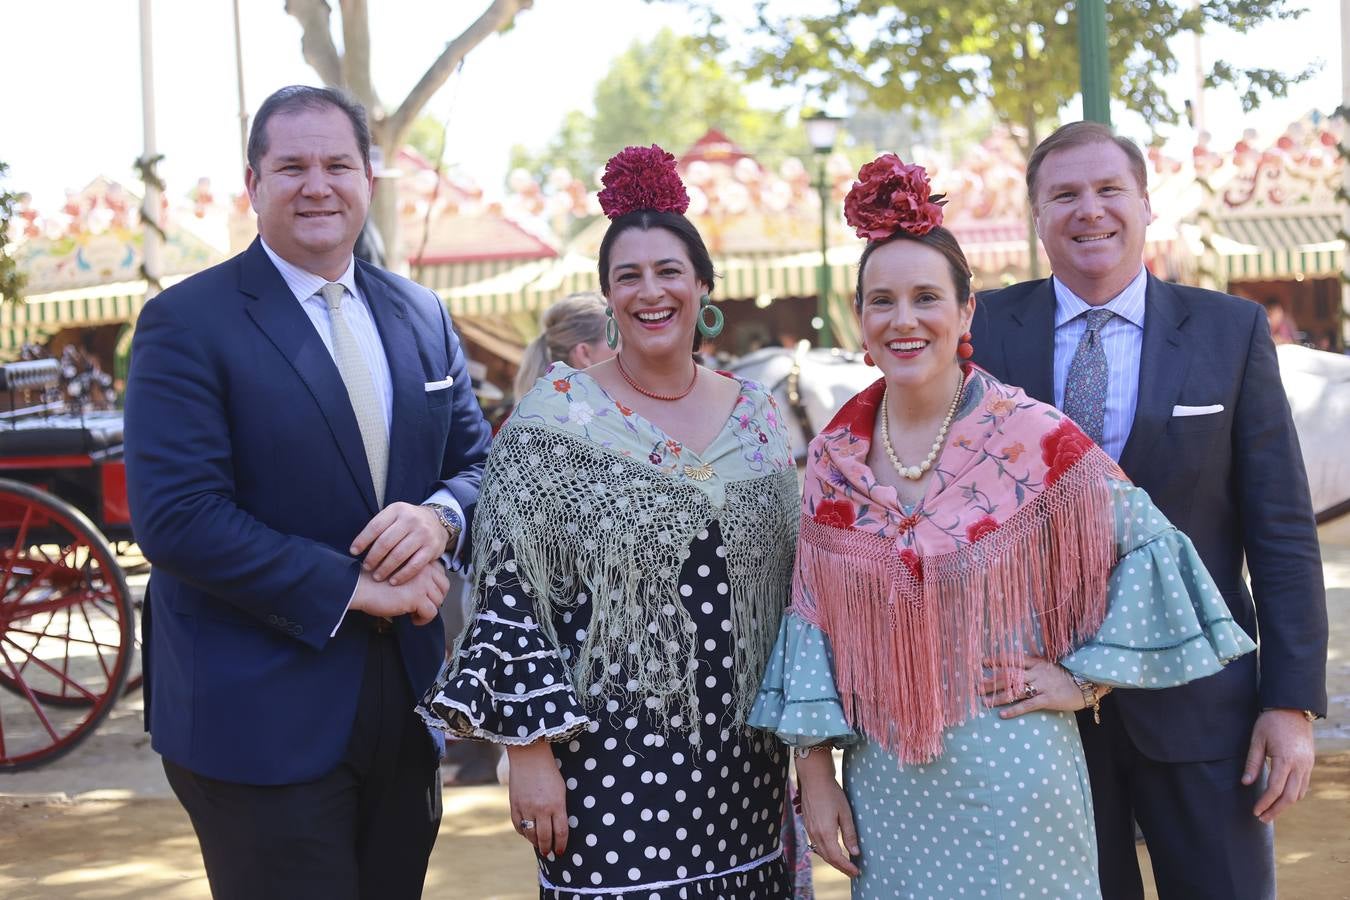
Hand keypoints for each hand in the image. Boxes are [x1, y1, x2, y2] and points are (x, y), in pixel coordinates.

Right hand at [349, 562, 447, 625]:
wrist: (360, 586)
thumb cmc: (374, 580)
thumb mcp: (399, 572)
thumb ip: (414, 576)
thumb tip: (427, 591)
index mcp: (419, 561)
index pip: (440, 573)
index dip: (435, 586)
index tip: (426, 595)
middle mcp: (424, 570)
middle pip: (444, 586)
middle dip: (436, 599)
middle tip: (424, 606)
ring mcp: (422, 583)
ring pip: (438, 601)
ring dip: (428, 610)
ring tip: (415, 614)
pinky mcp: (417, 597)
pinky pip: (431, 613)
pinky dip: (423, 620)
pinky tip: (412, 619)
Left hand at [350, 502, 447, 584]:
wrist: (437, 522)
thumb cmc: (408, 522)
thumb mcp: (394, 516)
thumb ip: (380, 527)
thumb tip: (357, 547)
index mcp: (397, 510)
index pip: (375, 527)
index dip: (362, 540)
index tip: (353, 552)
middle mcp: (411, 520)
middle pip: (386, 542)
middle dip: (373, 557)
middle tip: (366, 567)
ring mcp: (423, 534)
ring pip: (399, 555)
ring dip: (385, 568)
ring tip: (377, 576)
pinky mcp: (432, 548)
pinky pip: (414, 565)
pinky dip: (402, 575)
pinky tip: (393, 581)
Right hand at [506, 740, 567, 856]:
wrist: (530, 755)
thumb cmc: (550, 771)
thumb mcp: (561, 790)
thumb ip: (559, 808)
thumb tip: (558, 827)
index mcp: (557, 804)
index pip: (561, 832)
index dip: (561, 845)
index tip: (560, 851)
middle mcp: (541, 809)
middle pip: (545, 837)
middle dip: (547, 848)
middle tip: (548, 853)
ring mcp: (526, 808)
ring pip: (530, 834)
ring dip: (535, 842)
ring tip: (538, 845)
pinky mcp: (514, 805)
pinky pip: (518, 826)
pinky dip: (523, 832)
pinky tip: (527, 834)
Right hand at [794, 748, 859, 877]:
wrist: (814, 779)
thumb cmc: (831, 793)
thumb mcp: (845, 813)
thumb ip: (849, 834)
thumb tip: (855, 852)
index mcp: (825, 833)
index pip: (837, 858)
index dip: (847, 867)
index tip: (857, 872)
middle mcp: (815, 834)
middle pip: (828, 858)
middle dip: (840, 867)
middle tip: (852, 872)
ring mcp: (809, 830)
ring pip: (820, 852)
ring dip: (832, 860)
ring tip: (844, 864)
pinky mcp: (807, 825)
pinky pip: (815, 844)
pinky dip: (825, 852)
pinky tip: (832, 850)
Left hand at [982, 656, 1084, 717]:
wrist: (1087, 683)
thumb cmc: (1067, 675)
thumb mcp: (1049, 665)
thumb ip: (1034, 665)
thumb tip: (1017, 665)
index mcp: (1036, 662)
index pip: (1012, 659)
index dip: (996, 660)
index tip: (982, 662)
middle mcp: (1036, 673)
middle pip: (1008, 676)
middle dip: (991, 682)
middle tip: (975, 686)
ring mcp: (1042, 686)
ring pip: (1014, 690)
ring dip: (997, 696)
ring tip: (984, 701)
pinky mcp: (1048, 699)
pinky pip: (1027, 705)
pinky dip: (1014, 710)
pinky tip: (1002, 714)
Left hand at [1243, 708, 1314, 822]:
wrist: (1293, 708)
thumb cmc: (1271, 722)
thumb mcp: (1257, 740)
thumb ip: (1252, 763)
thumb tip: (1246, 783)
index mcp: (1285, 759)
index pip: (1275, 789)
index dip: (1265, 803)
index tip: (1255, 811)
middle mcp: (1300, 765)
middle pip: (1289, 796)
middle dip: (1276, 810)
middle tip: (1262, 819)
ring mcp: (1307, 765)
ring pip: (1299, 793)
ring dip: (1285, 805)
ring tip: (1271, 812)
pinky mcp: (1309, 763)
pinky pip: (1303, 785)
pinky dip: (1294, 795)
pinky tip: (1282, 799)